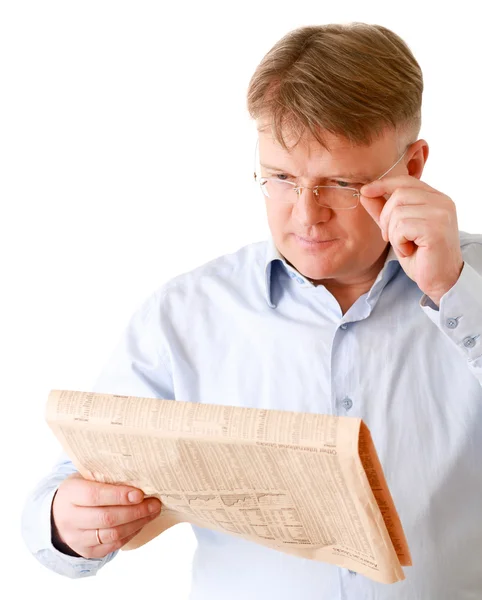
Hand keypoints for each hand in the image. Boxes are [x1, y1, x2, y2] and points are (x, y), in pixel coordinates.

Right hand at [51, 473, 161, 558]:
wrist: (57, 514)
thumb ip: (106, 477)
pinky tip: (141, 523)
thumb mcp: (85, 477)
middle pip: (106, 518)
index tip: (140, 493)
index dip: (119, 495)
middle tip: (154, 504)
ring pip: (112, 534)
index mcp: (70, 494)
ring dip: (137, 523)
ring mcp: (77, 538)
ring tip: (152, 512)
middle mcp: (70, 518)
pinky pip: (112, 545)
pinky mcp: (86, 551)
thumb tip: (139, 476)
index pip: (95, 496)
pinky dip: (130, 534)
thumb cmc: (80, 490)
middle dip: (135, 511)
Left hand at [360, 175, 463, 305]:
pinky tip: (409, 251)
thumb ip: (383, 211)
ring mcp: (441, 214)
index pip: (405, 181)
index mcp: (436, 198)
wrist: (439, 280)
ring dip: (393, 233)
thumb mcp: (397, 229)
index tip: (365, 191)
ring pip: (398, 212)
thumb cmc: (420, 255)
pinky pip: (402, 227)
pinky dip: (399, 242)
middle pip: (398, 194)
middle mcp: (442, 201)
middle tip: (391, 237)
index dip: (382, 184)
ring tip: (405, 246)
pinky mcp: (436, 229)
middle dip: (386, 217)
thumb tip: (365, 193)